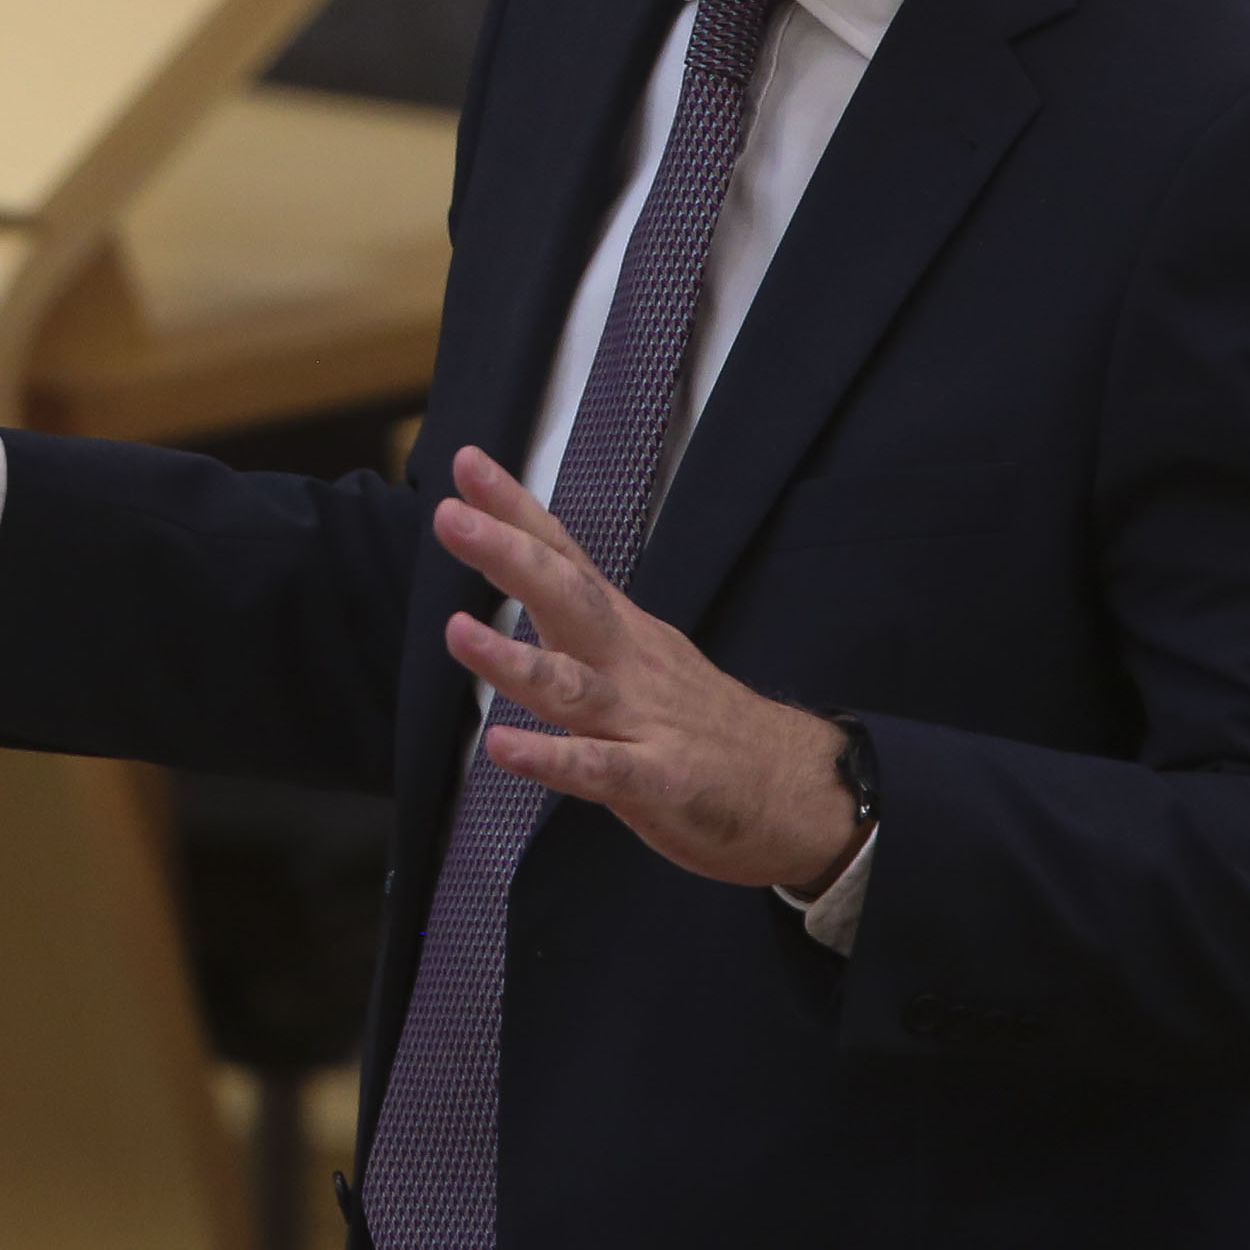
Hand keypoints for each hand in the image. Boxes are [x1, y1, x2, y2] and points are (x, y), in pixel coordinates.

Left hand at [434, 447, 865, 894]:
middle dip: (508, 555)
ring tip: (456, 631)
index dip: (515, 511)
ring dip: (513, 660)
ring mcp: (643, 720)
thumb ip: (584, 622)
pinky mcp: (658, 780)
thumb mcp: (642, 657)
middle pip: (567, 598)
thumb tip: (528, 578)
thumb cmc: (704, 725)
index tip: (467, 463)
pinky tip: (502, 747)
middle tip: (450, 516)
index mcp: (621, 630)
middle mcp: (628, 662)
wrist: (800, 787)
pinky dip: (550, 757)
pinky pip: (598, 768)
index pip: (564, 556)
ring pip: (572, 685)